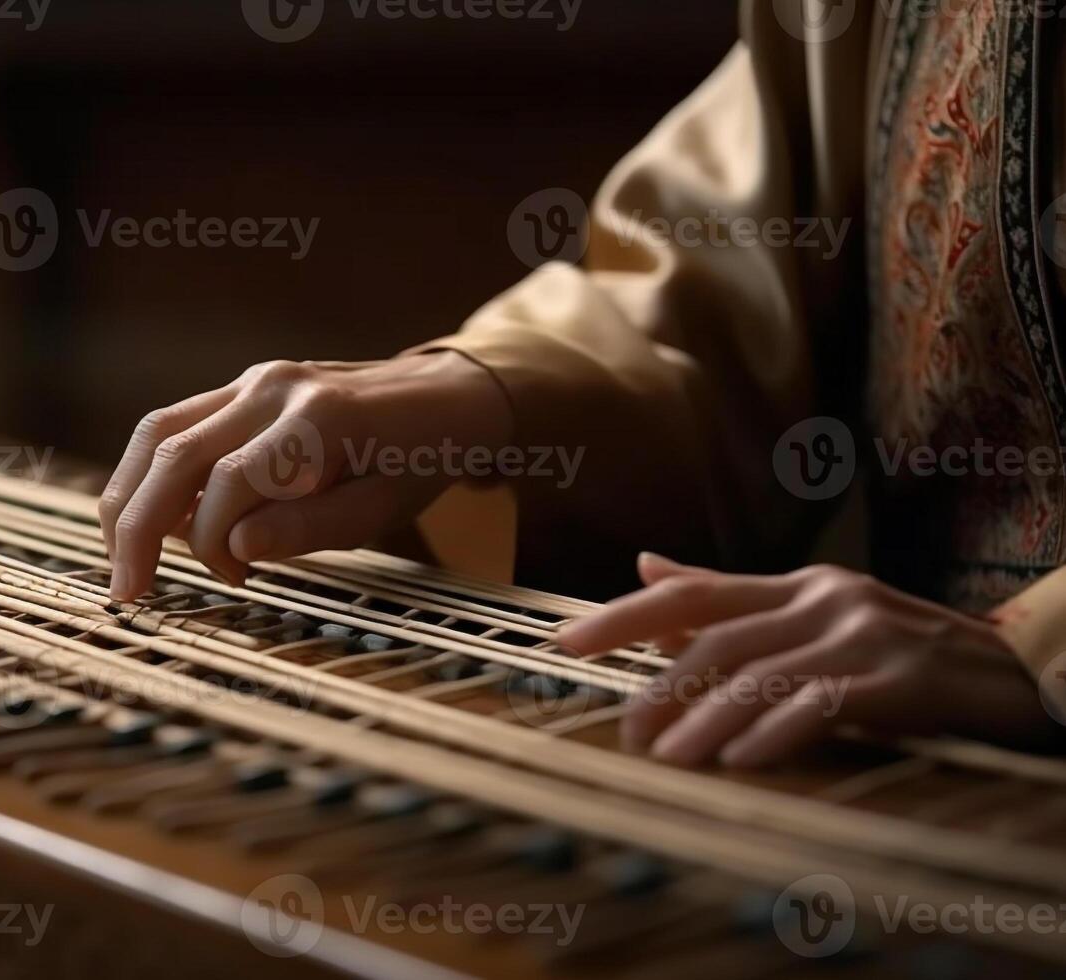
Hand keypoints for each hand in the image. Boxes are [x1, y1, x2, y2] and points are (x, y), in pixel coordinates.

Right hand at [99, 352, 512, 600]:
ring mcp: (251, 380)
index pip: (228, 481)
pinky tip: (152, 521)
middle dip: (136, 525)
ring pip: (157, 431)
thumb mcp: (381, 510)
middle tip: (126, 591)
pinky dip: (150, 474)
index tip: (233, 580)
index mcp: (318, 418)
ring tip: (120, 556)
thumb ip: (307, 528)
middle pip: (174, 452)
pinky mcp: (239, 389)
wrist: (441, 399)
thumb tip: (233, 545)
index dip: (211, 542)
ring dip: (126, 496)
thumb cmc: (415, 464)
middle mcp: (273, 387)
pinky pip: (174, 426)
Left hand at [555, 554, 1060, 767]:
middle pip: (719, 638)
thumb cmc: (905, 655)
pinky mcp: (907, 678)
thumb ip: (732, 598)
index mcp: (797, 585)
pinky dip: (779, 731)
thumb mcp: (815, 617)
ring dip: (707, 719)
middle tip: (626, 731)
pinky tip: (744, 760)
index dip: (624, 615)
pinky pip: (828, 703)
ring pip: (764, 674)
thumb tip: (646, 565)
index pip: (692, 593)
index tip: (566, 640)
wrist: (1019, 674)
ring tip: (668, 759)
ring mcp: (867, 635)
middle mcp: (826, 599)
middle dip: (662, 687)